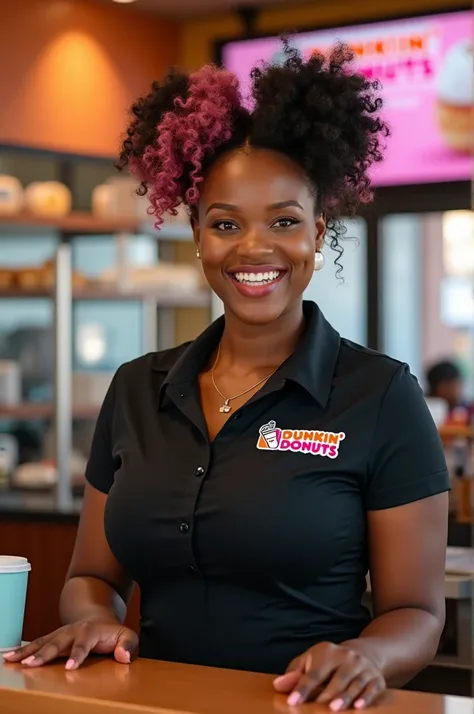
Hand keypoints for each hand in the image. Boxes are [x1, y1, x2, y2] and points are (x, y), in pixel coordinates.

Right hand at [1, 620, 137, 670]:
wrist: (97, 616)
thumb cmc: (112, 631)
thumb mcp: (127, 635)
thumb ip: (129, 645)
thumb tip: (123, 656)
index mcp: (91, 630)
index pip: (84, 643)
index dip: (77, 655)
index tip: (69, 667)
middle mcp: (73, 630)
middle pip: (57, 642)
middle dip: (44, 653)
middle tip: (31, 664)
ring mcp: (61, 633)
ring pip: (43, 641)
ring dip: (28, 651)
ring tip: (13, 660)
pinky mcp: (53, 637)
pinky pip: (37, 644)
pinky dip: (23, 650)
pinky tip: (10, 657)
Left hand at [273, 642, 385, 709]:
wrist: (363, 655)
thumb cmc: (328, 663)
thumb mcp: (310, 661)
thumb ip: (295, 674)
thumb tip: (277, 685)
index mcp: (328, 652)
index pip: (314, 672)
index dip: (303, 687)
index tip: (293, 701)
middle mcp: (347, 658)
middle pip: (336, 679)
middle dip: (326, 694)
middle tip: (316, 708)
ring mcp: (363, 668)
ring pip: (354, 684)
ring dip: (344, 697)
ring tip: (334, 709)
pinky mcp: (376, 679)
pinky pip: (371, 689)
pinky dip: (366, 698)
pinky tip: (358, 707)